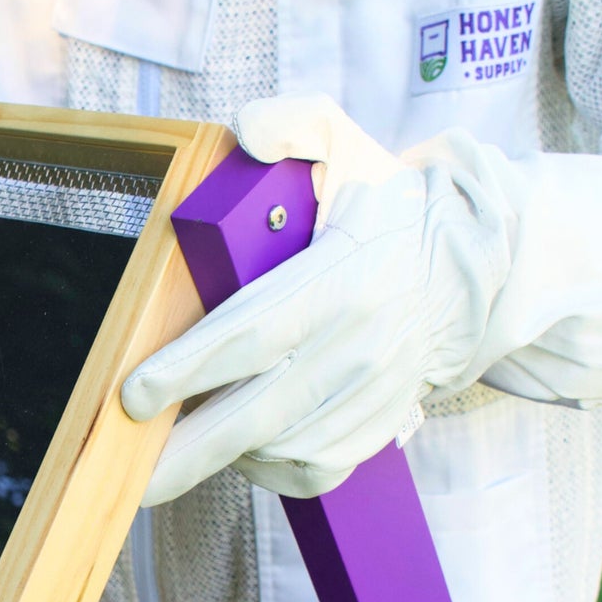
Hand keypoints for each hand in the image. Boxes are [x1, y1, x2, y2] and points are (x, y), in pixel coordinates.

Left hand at [121, 95, 510, 501]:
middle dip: (185, 452)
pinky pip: (308, 469)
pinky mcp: (374, 430)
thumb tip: (248, 132)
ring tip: (184, 438)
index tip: (134, 394)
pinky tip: (244, 444)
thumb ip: (294, 124)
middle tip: (131, 478)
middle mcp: (356, 348)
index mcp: (339, 281)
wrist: (471, 267)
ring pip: (276, 446)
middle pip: (255, 415)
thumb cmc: (386, 210)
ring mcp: (368, 397)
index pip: (251, 334)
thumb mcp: (346, 144)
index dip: (187, 369)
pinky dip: (267, 466)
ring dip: (223, 449)